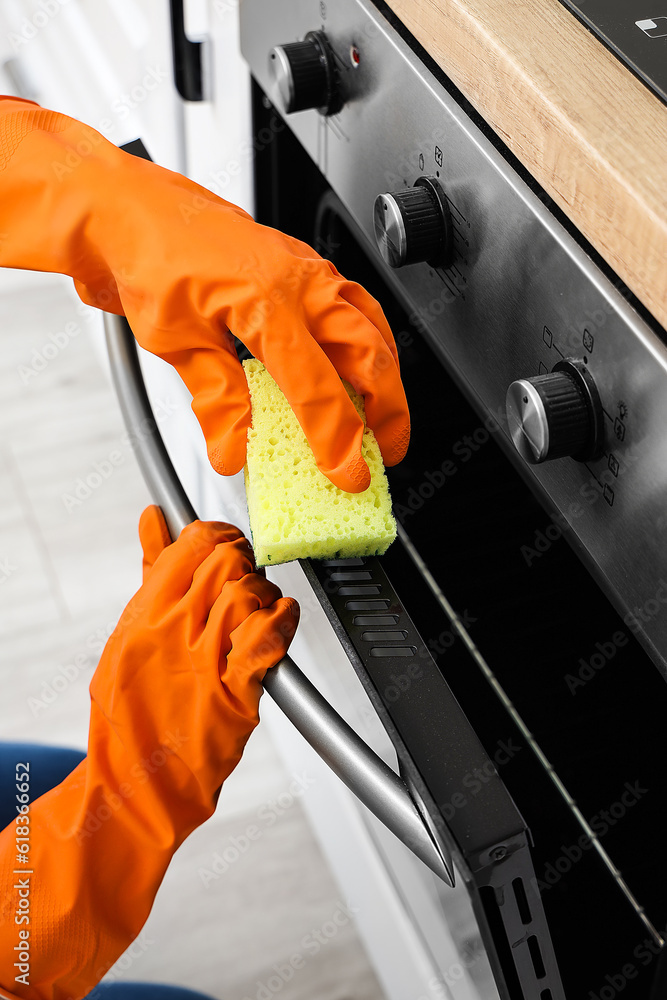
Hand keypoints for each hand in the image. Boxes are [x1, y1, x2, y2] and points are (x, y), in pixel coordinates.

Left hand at [0, 98, 409, 491]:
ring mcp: (307, 268)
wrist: (131, 206)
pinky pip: (355, 304)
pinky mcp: (303, 265)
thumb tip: (235, 448)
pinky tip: (360, 363)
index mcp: (269, 302)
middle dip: (387, 410)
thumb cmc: (147, 255)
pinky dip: (369, 340)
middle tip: (385, 450)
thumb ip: (216, 400)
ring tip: (384, 415)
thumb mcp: (176, 342)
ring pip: (373, 325)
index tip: (349, 474)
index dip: (338, 440)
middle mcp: (300, 281)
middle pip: (370, 354)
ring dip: (386, 376)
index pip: (318, 390)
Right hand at [0, 508, 297, 998]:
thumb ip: (151, 571)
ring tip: (258, 612)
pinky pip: (270, 637)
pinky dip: (283, 621)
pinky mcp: (235, 692)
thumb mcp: (129, 631)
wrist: (136, 786)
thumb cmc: (132, 712)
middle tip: (246, 581)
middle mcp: (173, 632)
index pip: (194, 544)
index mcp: (145, 614)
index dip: (220, 537)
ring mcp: (204, 661)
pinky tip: (281, 621)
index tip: (227, 547)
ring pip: (250, 595)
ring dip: (263, 596)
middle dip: (245, 565)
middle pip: (228, 564)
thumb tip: (155, 517)